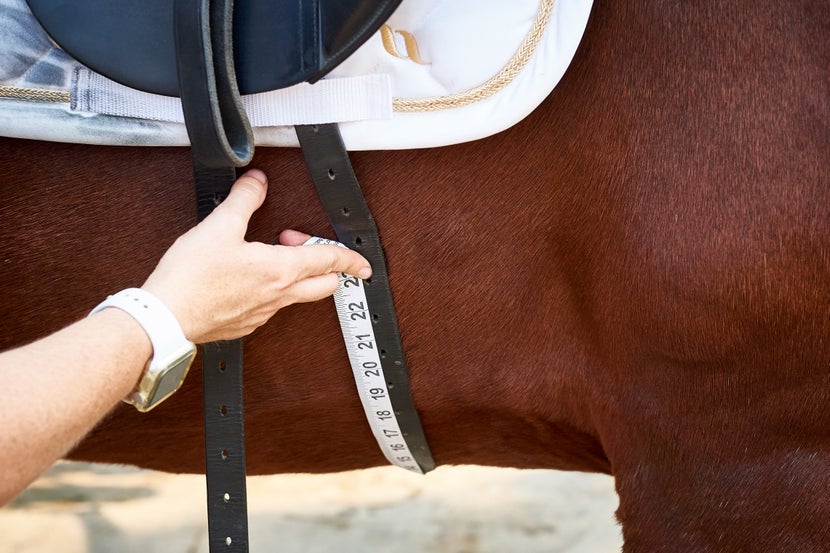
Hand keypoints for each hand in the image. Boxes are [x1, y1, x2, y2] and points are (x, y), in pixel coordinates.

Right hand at [141, 169, 370, 342]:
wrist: (165, 318)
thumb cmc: (191, 278)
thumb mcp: (219, 226)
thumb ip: (244, 199)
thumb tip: (256, 181)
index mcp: (280, 271)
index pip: (329, 261)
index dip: (350, 258)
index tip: (363, 263)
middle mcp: (279, 296)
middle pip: (323, 286)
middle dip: (325, 267)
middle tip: (300, 246)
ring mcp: (263, 313)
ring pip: (296, 295)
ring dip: (292, 275)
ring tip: (265, 256)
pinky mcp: (246, 324)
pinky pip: (271, 307)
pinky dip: (271, 290)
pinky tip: (247, 278)